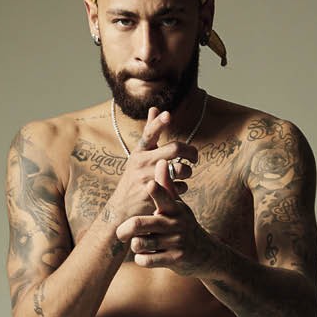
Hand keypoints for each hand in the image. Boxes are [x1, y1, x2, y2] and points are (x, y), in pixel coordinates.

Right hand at [107, 107, 197, 227]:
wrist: (122, 208)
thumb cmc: (134, 178)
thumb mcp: (138, 155)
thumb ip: (149, 132)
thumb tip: (155, 108)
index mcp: (139, 151)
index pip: (149, 133)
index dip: (159, 123)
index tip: (168, 114)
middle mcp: (142, 163)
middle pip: (174, 149)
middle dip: (190, 151)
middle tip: (195, 156)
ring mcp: (147, 179)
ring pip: (180, 169)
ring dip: (188, 171)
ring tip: (186, 173)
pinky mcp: (155, 195)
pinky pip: (180, 187)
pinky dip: (182, 187)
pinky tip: (177, 188)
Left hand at [114, 173, 216, 276]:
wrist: (206, 253)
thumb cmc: (184, 226)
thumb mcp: (178, 206)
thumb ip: (166, 186)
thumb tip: (161, 161)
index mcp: (174, 209)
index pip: (164, 197)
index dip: (156, 191)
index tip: (149, 184)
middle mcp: (175, 224)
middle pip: (140, 224)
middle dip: (125, 229)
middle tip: (121, 232)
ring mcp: (175, 242)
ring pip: (140, 243)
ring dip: (135, 245)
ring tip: (139, 244)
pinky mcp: (174, 259)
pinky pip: (146, 260)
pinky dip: (141, 259)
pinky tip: (145, 256)